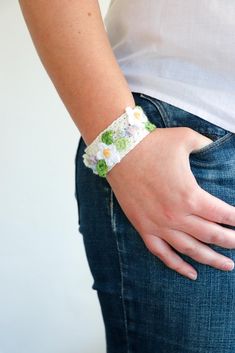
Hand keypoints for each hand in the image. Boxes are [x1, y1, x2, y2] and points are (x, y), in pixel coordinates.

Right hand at [106, 127, 234, 279]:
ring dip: (211, 259)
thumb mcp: (186, 138)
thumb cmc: (153, 144)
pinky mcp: (143, 227)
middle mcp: (176, 215)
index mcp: (190, 195)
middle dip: (231, 242)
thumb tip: (218, 149)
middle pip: (211, 236)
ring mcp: (158, 224)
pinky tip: (192, 273)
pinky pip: (162, 253)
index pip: (223, 214)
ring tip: (227, 266)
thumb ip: (207, 145)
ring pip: (190, 250)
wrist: (119, 151)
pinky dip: (178, 265)